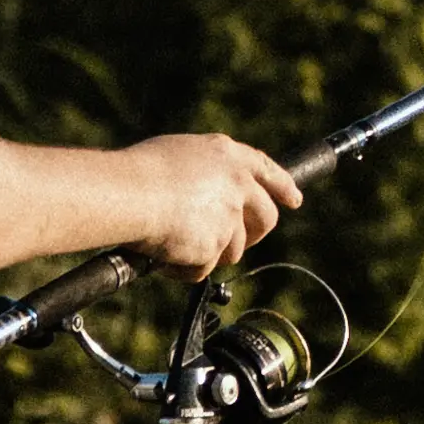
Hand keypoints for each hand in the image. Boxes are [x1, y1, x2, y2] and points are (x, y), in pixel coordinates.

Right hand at [121, 133, 303, 274]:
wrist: (129, 195)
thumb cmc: (139, 172)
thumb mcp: (180, 155)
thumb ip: (205, 172)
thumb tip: (207, 193)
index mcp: (228, 155)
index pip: (267, 170)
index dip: (282, 187)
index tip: (294, 200)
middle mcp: (237, 184)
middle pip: (265, 217)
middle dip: (256, 234)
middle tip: (239, 243)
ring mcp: (229, 217)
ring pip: (232, 249)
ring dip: (207, 252)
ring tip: (173, 242)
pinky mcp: (216, 246)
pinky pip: (201, 268)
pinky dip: (182, 268)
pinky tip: (163, 255)